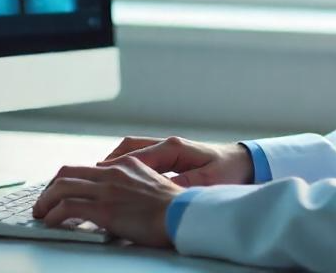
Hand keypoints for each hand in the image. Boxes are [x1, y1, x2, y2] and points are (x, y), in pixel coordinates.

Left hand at [31, 156, 180, 247]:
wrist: (183, 214)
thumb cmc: (173, 207)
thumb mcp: (151, 184)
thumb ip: (131, 184)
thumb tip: (117, 197)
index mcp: (124, 165)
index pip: (87, 168)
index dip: (68, 180)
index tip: (61, 191)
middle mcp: (112, 172)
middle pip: (68, 172)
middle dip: (51, 188)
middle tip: (44, 202)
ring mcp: (106, 190)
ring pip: (62, 187)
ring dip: (45, 202)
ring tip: (40, 214)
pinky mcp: (104, 209)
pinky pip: (67, 207)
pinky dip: (53, 215)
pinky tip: (49, 223)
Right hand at [99, 135, 254, 186]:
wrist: (245, 163)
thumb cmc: (228, 172)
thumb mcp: (206, 181)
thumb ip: (181, 185)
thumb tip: (159, 191)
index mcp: (174, 147)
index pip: (137, 155)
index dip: (116, 167)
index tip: (100, 178)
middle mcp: (168, 143)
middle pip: (128, 147)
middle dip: (108, 163)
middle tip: (90, 178)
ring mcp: (168, 148)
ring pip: (132, 150)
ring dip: (114, 162)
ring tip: (98, 179)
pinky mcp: (170, 155)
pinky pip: (141, 156)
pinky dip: (125, 165)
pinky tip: (117, 178)